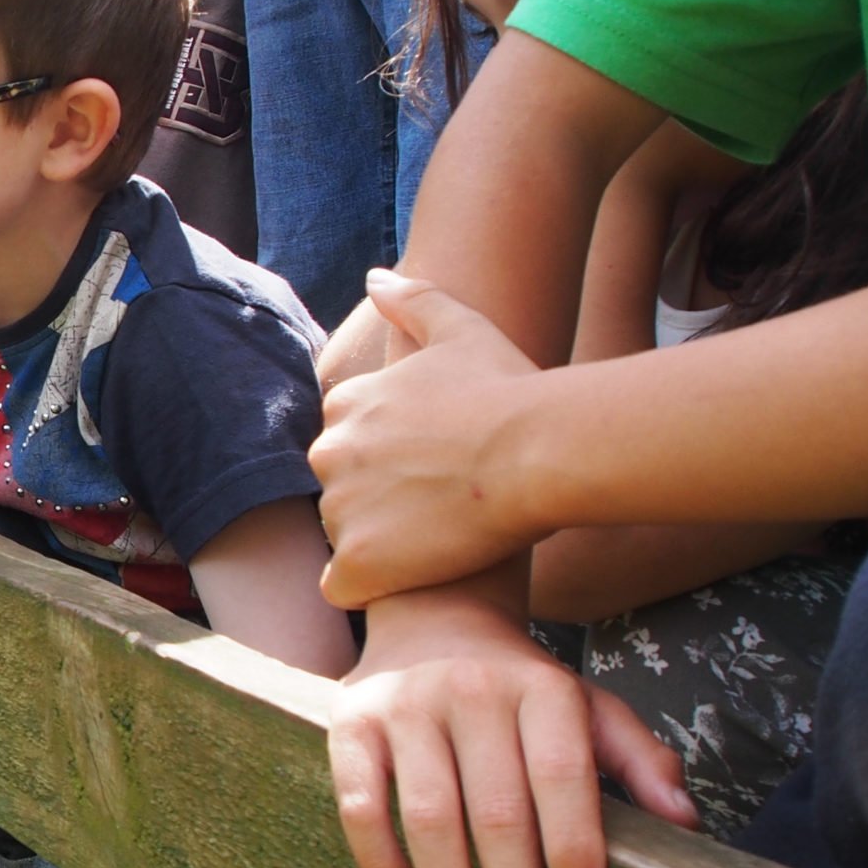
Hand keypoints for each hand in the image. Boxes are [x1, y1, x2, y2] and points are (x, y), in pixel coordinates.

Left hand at [314, 272, 551, 608]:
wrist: (538, 449)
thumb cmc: (510, 389)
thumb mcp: (462, 327)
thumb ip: (413, 301)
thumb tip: (375, 278)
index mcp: (344, 406)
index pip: (346, 445)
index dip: (390, 462)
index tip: (432, 468)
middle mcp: (328, 454)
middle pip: (340, 492)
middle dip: (377, 503)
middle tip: (439, 508)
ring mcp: (340, 510)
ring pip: (345, 539)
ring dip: (380, 546)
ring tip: (438, 542)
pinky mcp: (358, 563)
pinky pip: (344, 589)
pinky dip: (371, 589)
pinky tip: (413, 579)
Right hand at [329, 593, 695, 867]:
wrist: (432, 617)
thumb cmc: (521, 687)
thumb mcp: (589, 706)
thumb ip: (639, 758)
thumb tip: (687, 824)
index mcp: (541, 688)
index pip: (562, 773)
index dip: (573, 841)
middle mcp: (472, 691)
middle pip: (496, 809)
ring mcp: (405, 705)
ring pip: (428, 816)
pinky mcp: (350, 722)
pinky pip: (359, 803)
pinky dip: (381, 860)